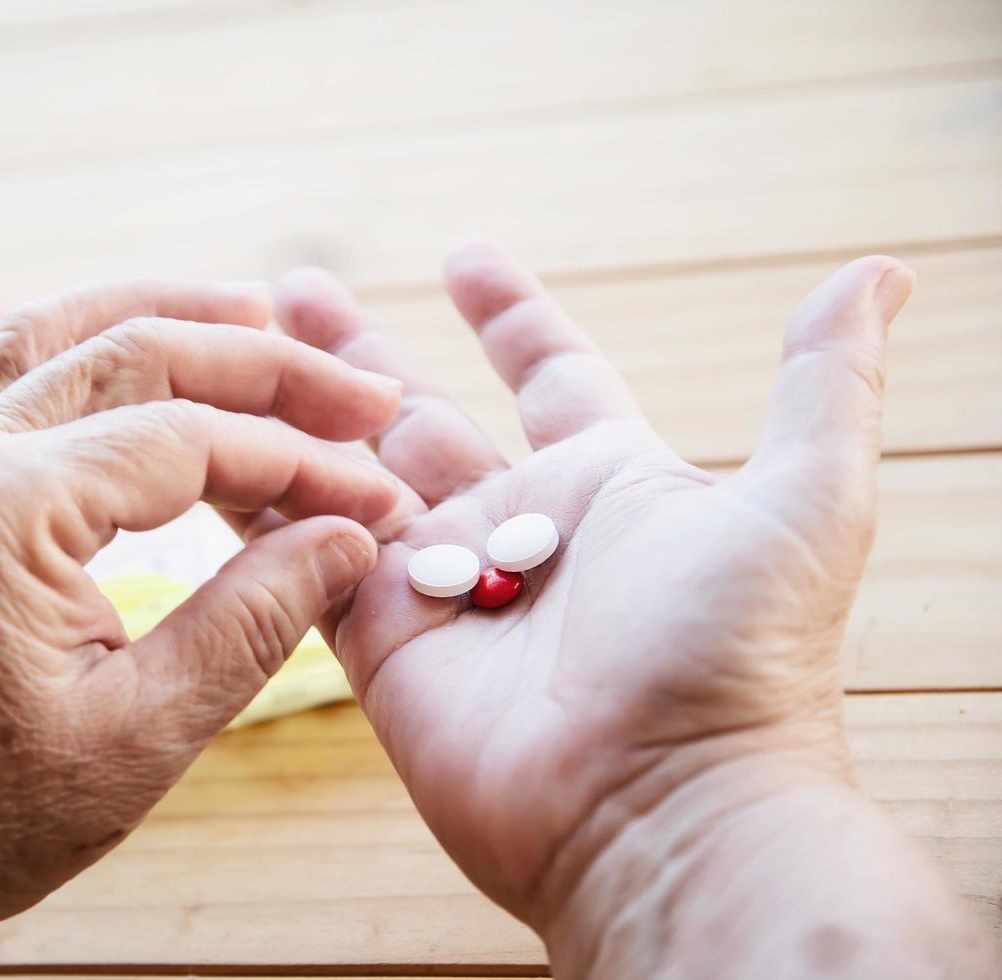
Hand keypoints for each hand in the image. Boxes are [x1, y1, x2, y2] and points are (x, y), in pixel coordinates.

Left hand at [0, 278, 403, 977]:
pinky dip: (33, 335)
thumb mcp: (143, 734)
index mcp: (7, 511)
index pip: (191, 441)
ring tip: (252, 311)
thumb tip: (349, 540)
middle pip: (131, 354)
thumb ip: (254, 620)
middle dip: (261, 365)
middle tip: (360, 392)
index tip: (377, 500)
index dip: (302, 462)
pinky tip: (58, 312)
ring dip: (159, 314)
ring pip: (53, 335)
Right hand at [265, 242, 995, 976]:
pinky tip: (213, 441)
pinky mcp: (382, 643)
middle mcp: (518, 530)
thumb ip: (826, 386)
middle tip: (295, 288)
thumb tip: (876, 274)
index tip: (465, 255)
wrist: (663, 814)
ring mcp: (444, 588)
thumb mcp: (806, 502)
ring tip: (232, 345)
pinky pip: (309, 557)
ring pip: (350, 476)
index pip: (548, 373)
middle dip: (361, 353)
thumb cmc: (741, 662)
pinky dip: (264, 504)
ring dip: (295, 413)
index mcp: (607, 484)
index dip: (509, 314)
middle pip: (421, 417)